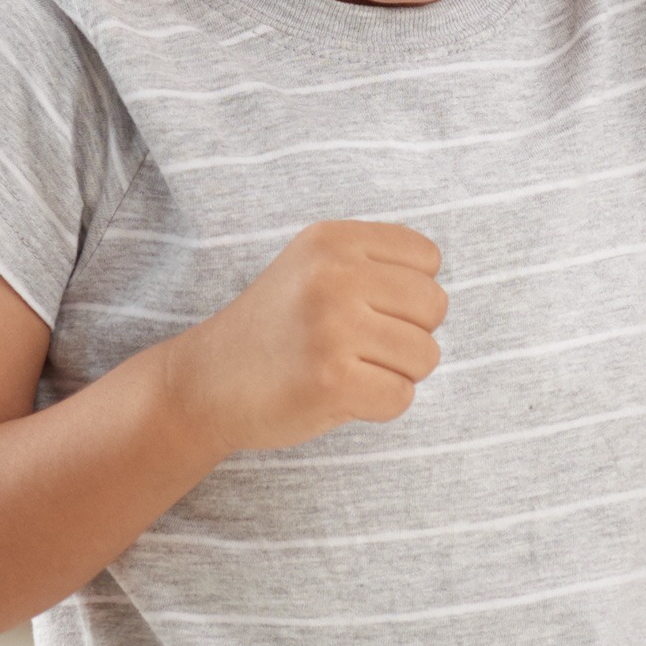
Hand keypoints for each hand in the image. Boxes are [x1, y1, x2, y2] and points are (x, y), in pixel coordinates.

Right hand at [157, 220, 444, 452]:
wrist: (204, 383)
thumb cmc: (276, 329)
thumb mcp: (314, 268)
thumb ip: (374, 264)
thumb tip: (441, 288)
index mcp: (332, 239)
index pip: (427, 258)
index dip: (407, 292)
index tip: (364, 308)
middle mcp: (333, 275)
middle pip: (434, 306)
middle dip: (408, 334)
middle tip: (357, 346)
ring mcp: (332, 327)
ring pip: (425, 356)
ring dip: (395, 373)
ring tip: (347, 368)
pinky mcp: (331, 380)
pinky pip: (401, 397)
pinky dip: (379, 405)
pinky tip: (340, 395)